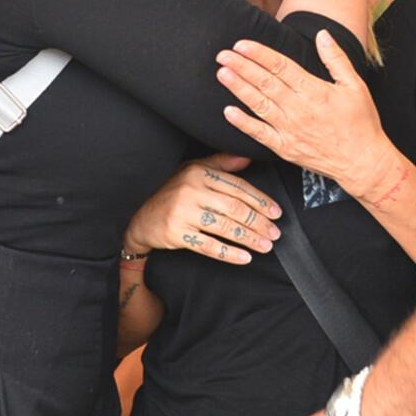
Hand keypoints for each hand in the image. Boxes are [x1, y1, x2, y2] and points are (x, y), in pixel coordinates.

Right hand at [123, 153, 282, 265]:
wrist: (139, 216)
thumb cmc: (170, 191)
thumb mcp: (192, 170)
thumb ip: (220, 164)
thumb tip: (247, 158)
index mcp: (198, 173)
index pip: (237, 187)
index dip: (260, 201)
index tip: (276, 213)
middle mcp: (191, 190)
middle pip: (234, 208)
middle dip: (259, 222)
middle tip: (275, 233)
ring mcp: (183, 212)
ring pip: (224, 227)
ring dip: (249, 238)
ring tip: (265, 246)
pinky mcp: (176, 233)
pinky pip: (208, 245)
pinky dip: (229, 253)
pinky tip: (245, 258)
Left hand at [216, 30, 390, 200]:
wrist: (362, 162)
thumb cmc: (361, 122)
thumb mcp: (354, 85)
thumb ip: (335, 58)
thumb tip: (322, 34)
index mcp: (314, 90)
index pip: (280, 66)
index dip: (258, 54)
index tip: (241, 44)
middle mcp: (299, 109)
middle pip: (264, 83)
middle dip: (241, 67)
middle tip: (222, 55)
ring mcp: (290, 130)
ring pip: (258, 105)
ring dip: (238, 88)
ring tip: (222, 74)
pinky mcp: (285, 148)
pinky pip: (260, 134)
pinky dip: (243, 123)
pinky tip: (228, 112)